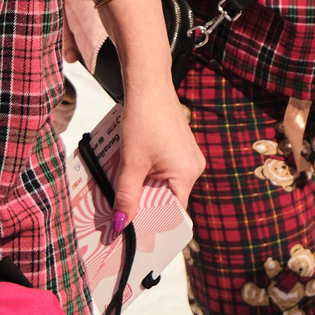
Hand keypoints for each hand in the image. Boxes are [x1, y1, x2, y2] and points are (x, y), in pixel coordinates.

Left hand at [113, 86, 204, 214]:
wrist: (148, 85)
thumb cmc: (143, 120)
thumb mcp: (131, 163)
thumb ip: (126, 196)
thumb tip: (121, 225)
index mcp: (187, 174)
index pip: (173, 212)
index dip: (153, 222)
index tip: (133, 230)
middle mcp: (194, 167)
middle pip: (168, 199)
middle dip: (145, 205)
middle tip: (121, 212)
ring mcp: (188, 156)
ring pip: (165, 184)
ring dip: (144, 188)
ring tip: (123, 189)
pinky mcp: (180, 147)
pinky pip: (165, 170)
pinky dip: (148, 173)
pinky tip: (131, 169)